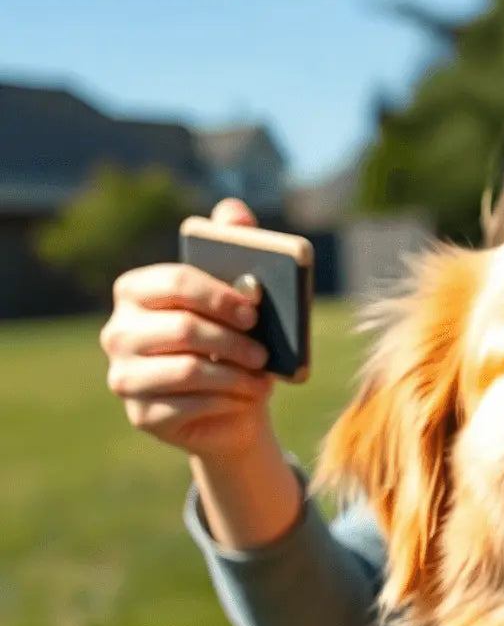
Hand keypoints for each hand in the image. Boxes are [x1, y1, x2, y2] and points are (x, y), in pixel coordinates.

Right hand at [101, 198, 274, 459]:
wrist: (232, 404)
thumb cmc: (233, 342)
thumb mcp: (238, 297)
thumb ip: (234, 246)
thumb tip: (234, 210)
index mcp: (135, 291)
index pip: (175, 282)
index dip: (220, 296)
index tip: (254, 312)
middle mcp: (118, 332)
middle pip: (183, 329)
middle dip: (233, 341)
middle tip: (264, 353)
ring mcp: (124, 377)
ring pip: (188, 371)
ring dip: (236, 375)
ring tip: (262, 377)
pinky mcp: (140, 415)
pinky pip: (190, 407)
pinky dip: (229, 402)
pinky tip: (247, 399)